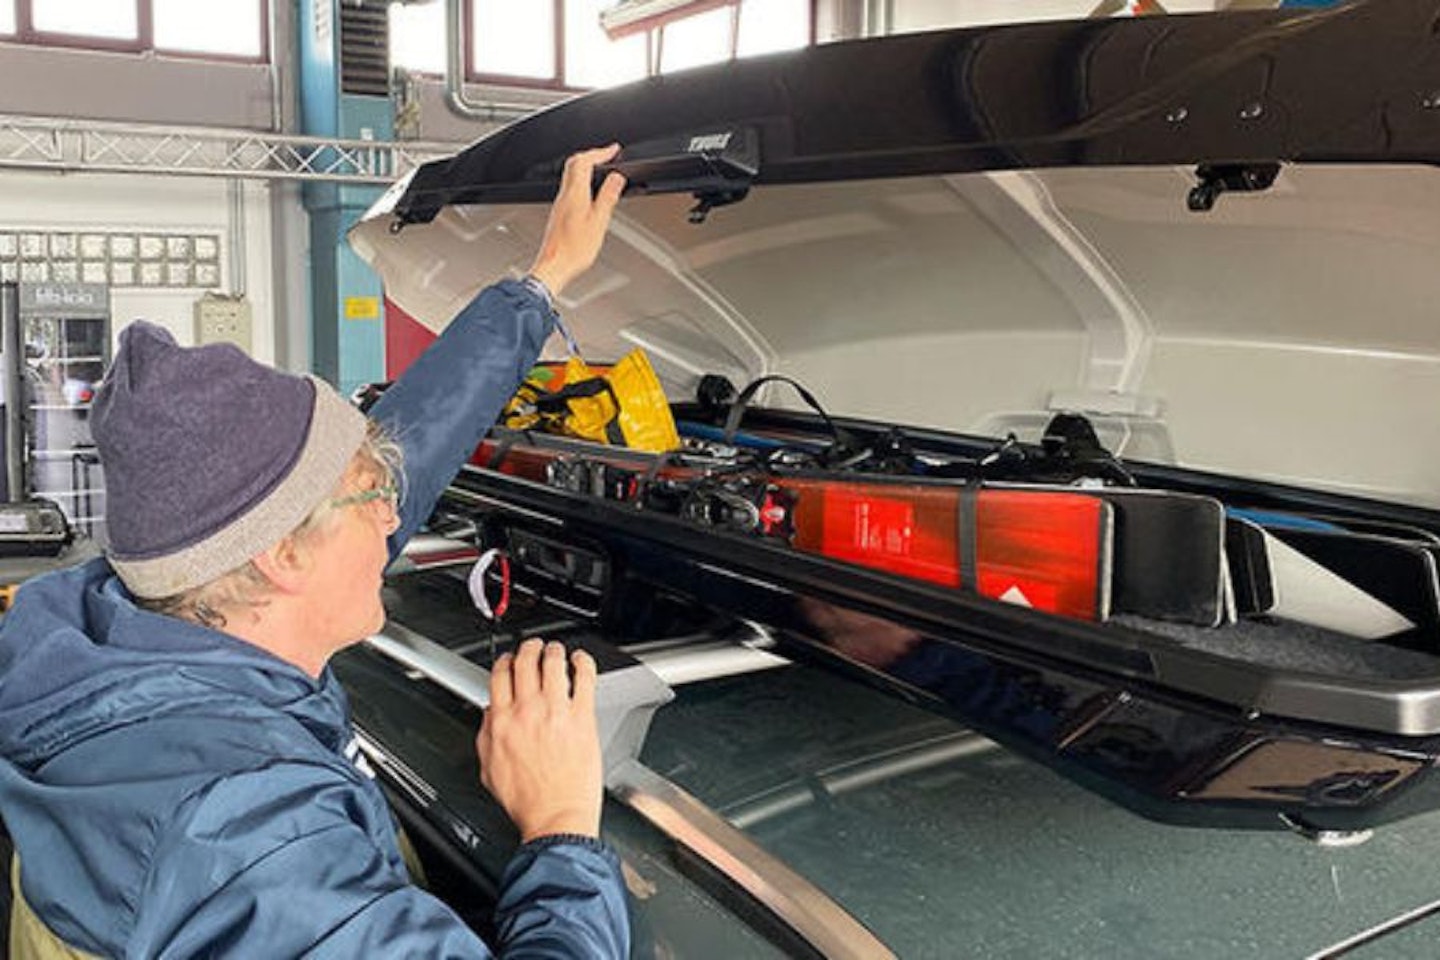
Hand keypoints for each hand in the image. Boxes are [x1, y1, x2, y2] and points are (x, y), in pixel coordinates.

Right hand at [477, 638, 603, 841]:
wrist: (556, 816)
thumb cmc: (527, 801)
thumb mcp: (489, 770)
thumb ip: (486, 737)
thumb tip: (490, 716)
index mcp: (502, 722)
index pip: (499, 676)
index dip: (504, 661)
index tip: (509, 660)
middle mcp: (527, 711)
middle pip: (525, 662)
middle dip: (529, 649)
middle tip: (534, 648)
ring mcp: (556, 711)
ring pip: (553, 663)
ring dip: (554, 651)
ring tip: (557, 651)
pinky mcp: (582, 717)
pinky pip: (584, 678)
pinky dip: (583, 662)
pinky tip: (581, 660)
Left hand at [527, 144, 626, 298]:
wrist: (553, 268)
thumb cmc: (573, 251)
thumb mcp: (599, 223)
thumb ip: (607, 197)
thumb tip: (616, 177)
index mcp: (574, 194)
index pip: (584, 161)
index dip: (600, 152)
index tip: (613, 150)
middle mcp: (564, 196)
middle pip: (573, 164)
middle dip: (591, 155)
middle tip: (607, 155)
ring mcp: (559, 205)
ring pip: (570, 175)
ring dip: (586, 167)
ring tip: (601, 170)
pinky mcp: (559, 214)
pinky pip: (569, 189)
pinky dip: (582, 182)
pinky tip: (590, 192)